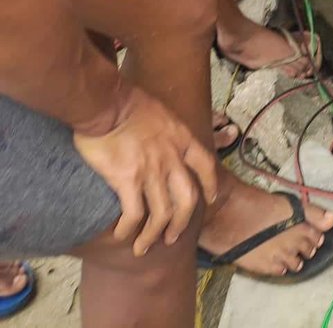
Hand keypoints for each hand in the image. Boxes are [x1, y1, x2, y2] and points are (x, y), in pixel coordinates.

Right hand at [74, 85, 216, 255]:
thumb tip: (161, 138)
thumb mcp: (161, 111)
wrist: (107, 104)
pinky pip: (133, 214)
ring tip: (143, 247)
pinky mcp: (128, 181)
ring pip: (161, 214)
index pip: (206, 165)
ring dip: (152, 235)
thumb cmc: (128, 101)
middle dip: (181, 223)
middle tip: (172, 237)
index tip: (210, 199)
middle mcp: (171, 158)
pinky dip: (129, 229)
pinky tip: (121, 235)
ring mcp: (151, 171)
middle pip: (187, 200)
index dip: (210, 185)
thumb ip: (166, 129)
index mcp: (182, 138)